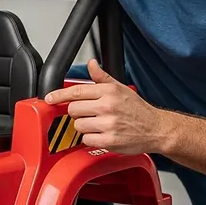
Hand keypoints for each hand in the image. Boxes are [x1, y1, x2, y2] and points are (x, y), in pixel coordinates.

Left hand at [45, 59, 167, 153]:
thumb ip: (102, 77)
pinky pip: (86, 139)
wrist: (156, 128)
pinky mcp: (109, 140)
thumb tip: (91, 64)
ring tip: (98, 125)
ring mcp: (108, 124)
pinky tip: (102, 134)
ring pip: (78, 125)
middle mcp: (107, 106)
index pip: (76, 91)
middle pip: (73, 109)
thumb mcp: (121, 88)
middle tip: (89, 114)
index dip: (59, 95)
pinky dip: (91, 138)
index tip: (49, 98)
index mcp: (108, 91)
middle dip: (78, 113)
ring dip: (84, 127)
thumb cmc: (138, 109)